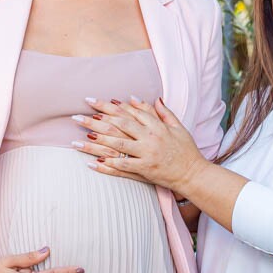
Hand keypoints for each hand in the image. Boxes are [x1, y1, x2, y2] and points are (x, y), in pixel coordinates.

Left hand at [75, 96, 207, 193]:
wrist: (194, 174)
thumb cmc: (186, 150)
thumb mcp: (178, 127)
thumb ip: (162, 112)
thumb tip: (146, 98)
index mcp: (157, 126)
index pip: (130, 112)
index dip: (110, 106)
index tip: (94, 102)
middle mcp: (150, 137)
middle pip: (119, 125)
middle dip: (97, 120)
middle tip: (78, 116)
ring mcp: (147, 154)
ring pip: (117, 145)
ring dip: (96, 141)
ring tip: (78, 138)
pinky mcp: (145, 169)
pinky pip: (123, 166)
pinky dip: (107, 165)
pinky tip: (92, 163)